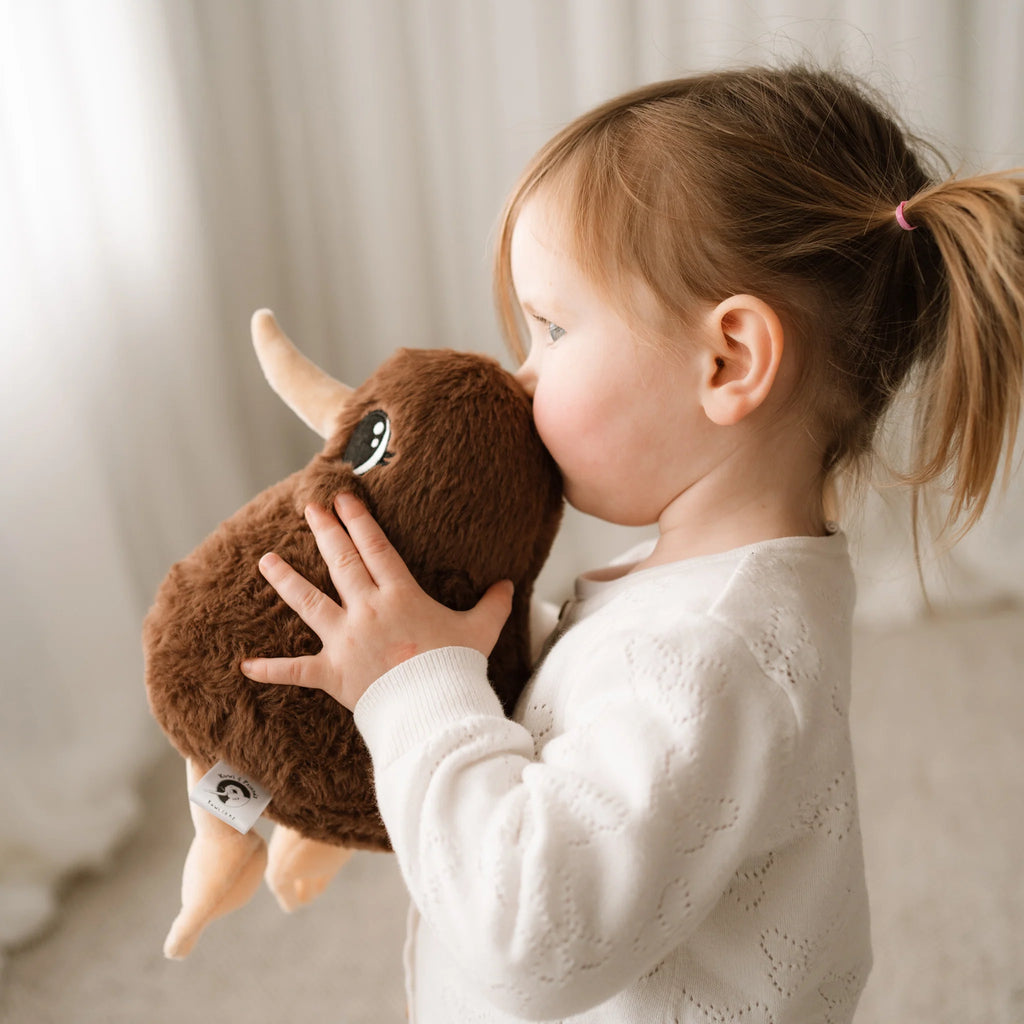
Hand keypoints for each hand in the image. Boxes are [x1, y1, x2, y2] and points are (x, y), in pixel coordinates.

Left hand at [240, 493, 513, 709]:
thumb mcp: (480, 630)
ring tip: (266, 560)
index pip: (375, 547)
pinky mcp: (332, 673)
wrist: (433, 708)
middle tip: (310, 507)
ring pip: (308, 603)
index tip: (344, 498)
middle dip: (325, 531)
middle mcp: (367, 610)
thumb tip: (507, 585)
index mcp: (399, 595)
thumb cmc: (456, 667)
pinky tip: (245, 665)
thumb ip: (492, 605)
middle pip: (341, 562)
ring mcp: (345, 640)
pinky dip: (271, 670)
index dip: (359, 520)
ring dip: (286, 580)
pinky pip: (296, 671)